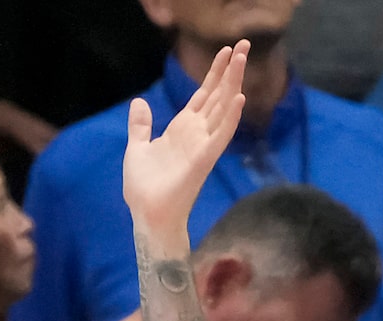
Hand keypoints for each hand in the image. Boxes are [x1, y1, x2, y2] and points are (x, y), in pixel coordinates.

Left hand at [123, 40, 247, 246]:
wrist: (147, 215)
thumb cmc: (144, 188)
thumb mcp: (137, 148)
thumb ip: (141, 126)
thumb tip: (140, 103)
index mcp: (182, 130)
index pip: (204, 95)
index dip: (214, 73)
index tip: (226, 52)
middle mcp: (197, 134)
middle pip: (218, 95)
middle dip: (230, 70)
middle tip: (244, 44)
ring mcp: (203, 145)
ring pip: (223, 108)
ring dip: (233, 83)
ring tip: (243, 58)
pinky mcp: (204, 159)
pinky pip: (221, 135)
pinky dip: (231, 116)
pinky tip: (239, 97)